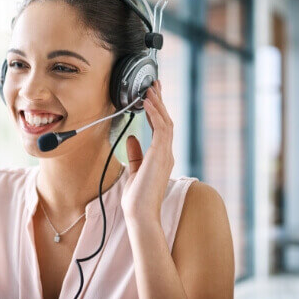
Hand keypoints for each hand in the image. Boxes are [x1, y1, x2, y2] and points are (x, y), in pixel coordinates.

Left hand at [121, 79, 174, 221]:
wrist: (140, 213)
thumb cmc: (137, 198)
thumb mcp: (134, 171)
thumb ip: (135, 154)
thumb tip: (132, 138)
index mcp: (161, 157)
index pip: (161, 128)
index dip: (157, 111)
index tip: (152, 96)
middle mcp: (166, 153)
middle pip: (165, 121)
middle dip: (160, 101)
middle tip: (154, 84)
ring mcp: (166, 154)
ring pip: (165, 121)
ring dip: (158, 103)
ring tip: (150, 88)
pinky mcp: (161, 155)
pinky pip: (161, 129)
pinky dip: (155, 113)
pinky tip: (148, 102)